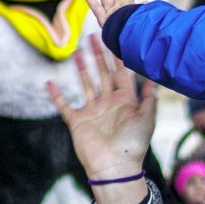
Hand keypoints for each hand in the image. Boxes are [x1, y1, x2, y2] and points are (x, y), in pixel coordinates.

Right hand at [47, 39, 154, 203]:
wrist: (115, 167)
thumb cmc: (133, 144)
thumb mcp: (147, 118)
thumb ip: (149, 97)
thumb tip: (156, 76)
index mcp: (125, 101)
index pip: (121, 73)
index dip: (118, 56)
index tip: (115, 38)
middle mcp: (108, 103)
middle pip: (102, 74)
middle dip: (98, 55)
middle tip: (93, 36)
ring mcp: (92, 111)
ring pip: (85, 84)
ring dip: (81, 69)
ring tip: (76, 52)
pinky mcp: (77, 121)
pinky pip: (64, 105)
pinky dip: (56, 95)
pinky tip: (49, 83)